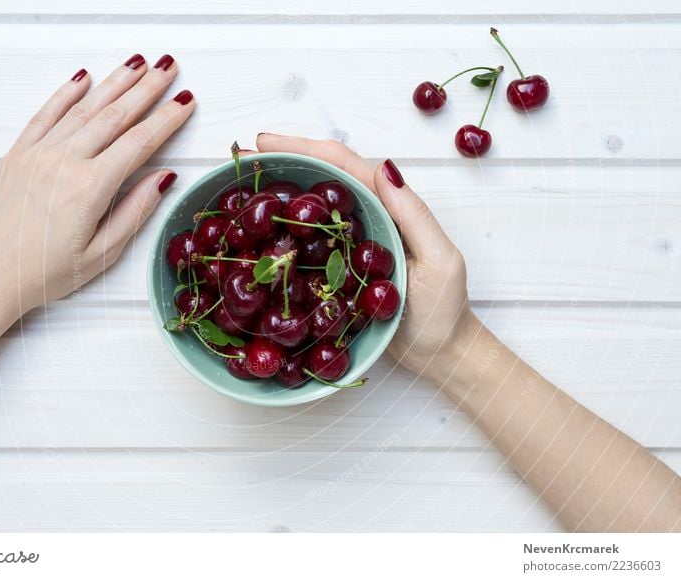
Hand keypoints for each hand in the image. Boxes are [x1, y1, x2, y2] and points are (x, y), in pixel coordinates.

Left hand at [0, 54, 193, 315]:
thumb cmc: (43, 274)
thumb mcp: (101, 254)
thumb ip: (134, 213)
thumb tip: (164, 178)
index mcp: (90, 188)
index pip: (139, 143)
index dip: (166, 120)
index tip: (185, 102)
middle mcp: (64, 162)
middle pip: (115, 116)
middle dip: (146, 89)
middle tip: (168, 68)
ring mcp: (38, 154)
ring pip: (84, 109)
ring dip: (114, 84)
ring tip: (138, 65)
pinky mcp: (17, 154)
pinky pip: (45, 114)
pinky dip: (66, 94)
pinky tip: (84, 78)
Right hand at [256, 134, 479, 380]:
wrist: (439, 353)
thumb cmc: (444, 310)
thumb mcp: (439, 260)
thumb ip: (414, 216)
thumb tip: (384, 168)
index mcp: (388, 208)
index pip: (344, 167)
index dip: (304, 148)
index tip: (265, 142)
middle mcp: (365, 219)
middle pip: (320, 180)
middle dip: (283, 162)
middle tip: (243, 158)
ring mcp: (347, 246)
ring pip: (309, 210)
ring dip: (277, 195)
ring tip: (240, 186)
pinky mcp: (336, 272)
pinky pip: (305, 245)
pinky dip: (281, 234)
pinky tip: (256, 234)